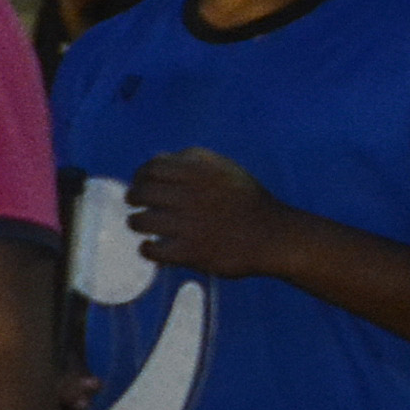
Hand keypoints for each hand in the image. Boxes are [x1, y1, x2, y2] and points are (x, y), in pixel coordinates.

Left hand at [123, 148, 300, 279]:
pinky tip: (152, 248)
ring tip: (144, 225)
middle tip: (137, 205)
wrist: (276, 236)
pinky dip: (147, 250)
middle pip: (141, 193)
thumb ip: (192, 160)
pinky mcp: (191, 251)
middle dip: (134, 199)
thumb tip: (156, 158)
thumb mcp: (225, 169)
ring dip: (137, 223)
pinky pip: (151, 250)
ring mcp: (190, 224)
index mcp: (199, 172)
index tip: (141, 183)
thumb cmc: (247, 202)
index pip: (151, 168)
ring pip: (140, 221)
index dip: (140, 176)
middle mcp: (192, 195)